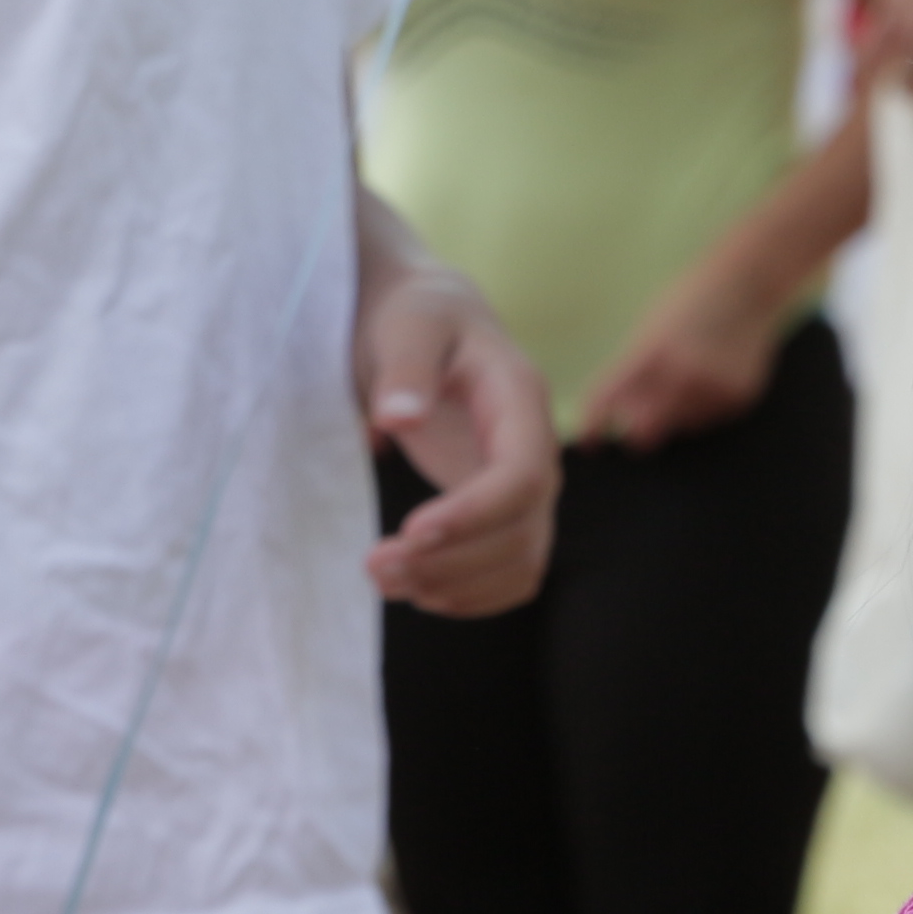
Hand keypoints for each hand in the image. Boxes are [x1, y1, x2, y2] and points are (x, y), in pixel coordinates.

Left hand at [359, 263, 558, 613]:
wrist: (430, 325)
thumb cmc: (418, 317)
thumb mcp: (409, 323)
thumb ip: (407, 365)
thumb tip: (398, 416)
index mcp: (521, 400)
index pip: (523, 475)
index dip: (474, 514)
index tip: (411, 533)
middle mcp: (536, 450)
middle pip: (523, 531)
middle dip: (452, 561)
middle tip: (376, 566)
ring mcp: (526, 487)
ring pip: (521, 562)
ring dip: (457, 585)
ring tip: (384, 579)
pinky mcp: (506, 513)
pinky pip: (511, 574)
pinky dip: (472, 596)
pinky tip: (419, 591)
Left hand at [585, 262, 785, 451]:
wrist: (748, 286)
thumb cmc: (692, 300)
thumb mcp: (651, 328)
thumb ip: (632, 370)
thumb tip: (615, 411)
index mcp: (653, 353)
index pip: (610, 401)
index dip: (593, 426)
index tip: (588, 442)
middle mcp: (683, 376)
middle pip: (644, 433)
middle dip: (636, 429)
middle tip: (636, 420)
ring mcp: (714, 391)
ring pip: (678, 429)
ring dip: (673, 414)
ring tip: (688, 377)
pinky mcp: (738, 400)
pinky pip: (707, 422)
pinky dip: (700, 407)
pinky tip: (709, 379)